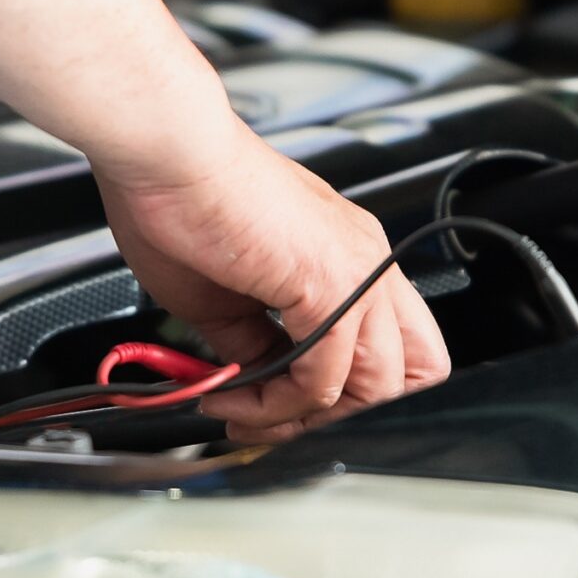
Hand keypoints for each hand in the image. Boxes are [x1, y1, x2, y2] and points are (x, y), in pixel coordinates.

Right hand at [96, 120, 451, 442]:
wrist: (165, 156)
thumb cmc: (181, 200)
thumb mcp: (225, 297)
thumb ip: (255, 344)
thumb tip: (256, 382)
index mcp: (350, 256)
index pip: (396, 347)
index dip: (352, 392)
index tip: (288, 405)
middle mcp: (367, 262)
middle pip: (412, 374)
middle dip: (343, 416)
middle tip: (275, 421)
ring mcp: (358, 271)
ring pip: (377, 388)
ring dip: (299, 419)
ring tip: (237, 409)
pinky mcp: (332, 284)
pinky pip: (323, 379)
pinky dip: (274, 404)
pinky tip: (230, 392)